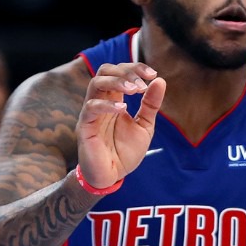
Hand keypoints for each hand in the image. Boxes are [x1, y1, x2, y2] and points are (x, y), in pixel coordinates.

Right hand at [77, 62, 166, 188]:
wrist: (112, 176)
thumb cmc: (125, 152)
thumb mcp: (144, 126)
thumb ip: (151, 105)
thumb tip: (160, 80)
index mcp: (114, 99)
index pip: (119, 72)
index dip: (135, 68)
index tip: (152, 74)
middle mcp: (101, 101)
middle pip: (105, 71)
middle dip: (125, 72)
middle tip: (142, 85)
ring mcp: (91, 113)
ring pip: (96, 84)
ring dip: (117, 82)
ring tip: (135, 91)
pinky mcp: (84, 126)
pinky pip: (91, 108)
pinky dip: (107, 105)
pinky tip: (123, 109)